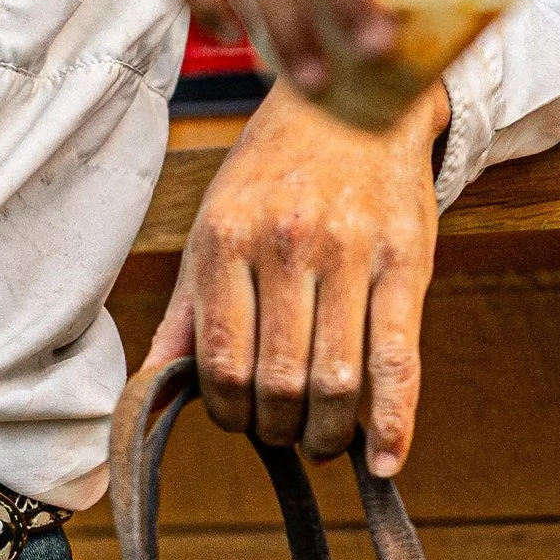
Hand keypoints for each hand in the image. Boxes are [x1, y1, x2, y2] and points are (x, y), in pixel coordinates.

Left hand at [140, 76, 447, 475]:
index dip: (228, 411)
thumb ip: (188, 309)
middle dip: (278, 429)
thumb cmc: (275, 170)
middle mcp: (286, 243)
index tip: (238, 419)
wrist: (354, 101)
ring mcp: (350, 252)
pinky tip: (383, 459)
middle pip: (279, 381)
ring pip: (336, 381)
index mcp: (228, 236)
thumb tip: (153, 386)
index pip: (221, 361)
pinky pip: (398, 360)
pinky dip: (393, 423)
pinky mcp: (406, 261)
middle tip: (283, 434)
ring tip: (324, 440)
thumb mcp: (216, 223)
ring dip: (327, 435)